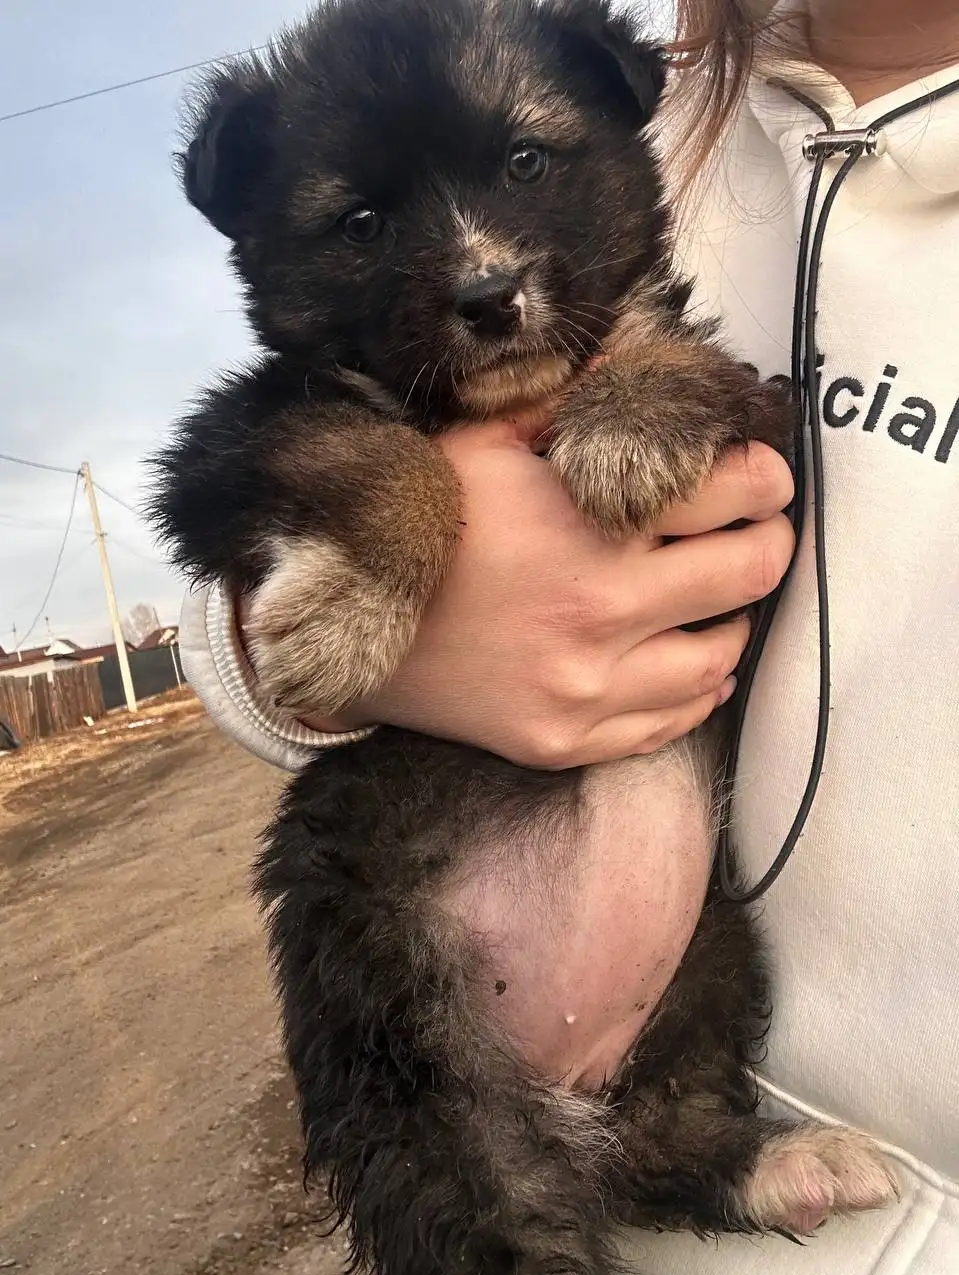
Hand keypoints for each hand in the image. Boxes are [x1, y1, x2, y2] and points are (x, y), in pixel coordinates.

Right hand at [250, 417, 793, 768]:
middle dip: (768, 541)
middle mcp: (597, 612)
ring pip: (719, 657)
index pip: (731, 490)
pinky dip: (696, 688)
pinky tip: (685, 657)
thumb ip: (564, 404)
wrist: (345, 636)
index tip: (763, 473)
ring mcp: (585, 690)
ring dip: (732, 619)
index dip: (765, 474)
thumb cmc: (417, 529)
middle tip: (759, 529)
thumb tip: (639, 369)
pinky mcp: (566, 743)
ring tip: (715, 596)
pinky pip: (672, 722)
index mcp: (584, 526)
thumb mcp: (477, 445)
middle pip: (748, 573)